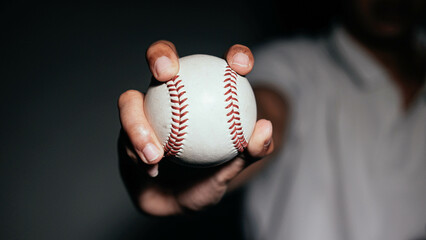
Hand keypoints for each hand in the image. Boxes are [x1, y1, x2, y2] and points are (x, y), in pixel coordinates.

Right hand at [118, 40, 273, 215]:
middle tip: (166, 73)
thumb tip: (265, 128)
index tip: (240, 65)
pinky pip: (125, 137)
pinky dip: (137, 152)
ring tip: (155, 154)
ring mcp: (143, 112)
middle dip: (159, 55)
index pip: (220, 67)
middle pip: (159, 61)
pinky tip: (152, 170)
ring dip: (138, 124)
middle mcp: (168, 96)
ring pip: (130, 102)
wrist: (176, 201)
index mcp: (200, 95)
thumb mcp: (234, 168)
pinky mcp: (124, 132)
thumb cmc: (207, 179)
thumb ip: (251, 151)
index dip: (234, 55)